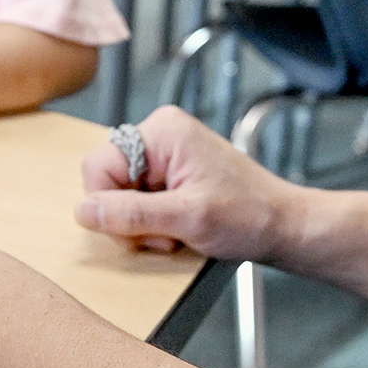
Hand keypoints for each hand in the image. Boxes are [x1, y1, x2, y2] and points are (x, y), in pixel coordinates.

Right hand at [73, 105, 286, 260]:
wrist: (284, 227)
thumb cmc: (249, 216)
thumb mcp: (187, 218)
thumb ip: (132, 214)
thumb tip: (83, 212)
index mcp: (161, 131)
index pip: (98, 167)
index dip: (109, 206)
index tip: (142, 231)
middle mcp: (158, 135)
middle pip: (106, 181)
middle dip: (128, 218)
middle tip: (165, 236)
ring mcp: (163, 154)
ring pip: (119, 195)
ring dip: (141, 225)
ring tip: (176, 234)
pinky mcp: (169, 174)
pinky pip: (136, 200)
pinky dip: (151, 223)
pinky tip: (177, 230)